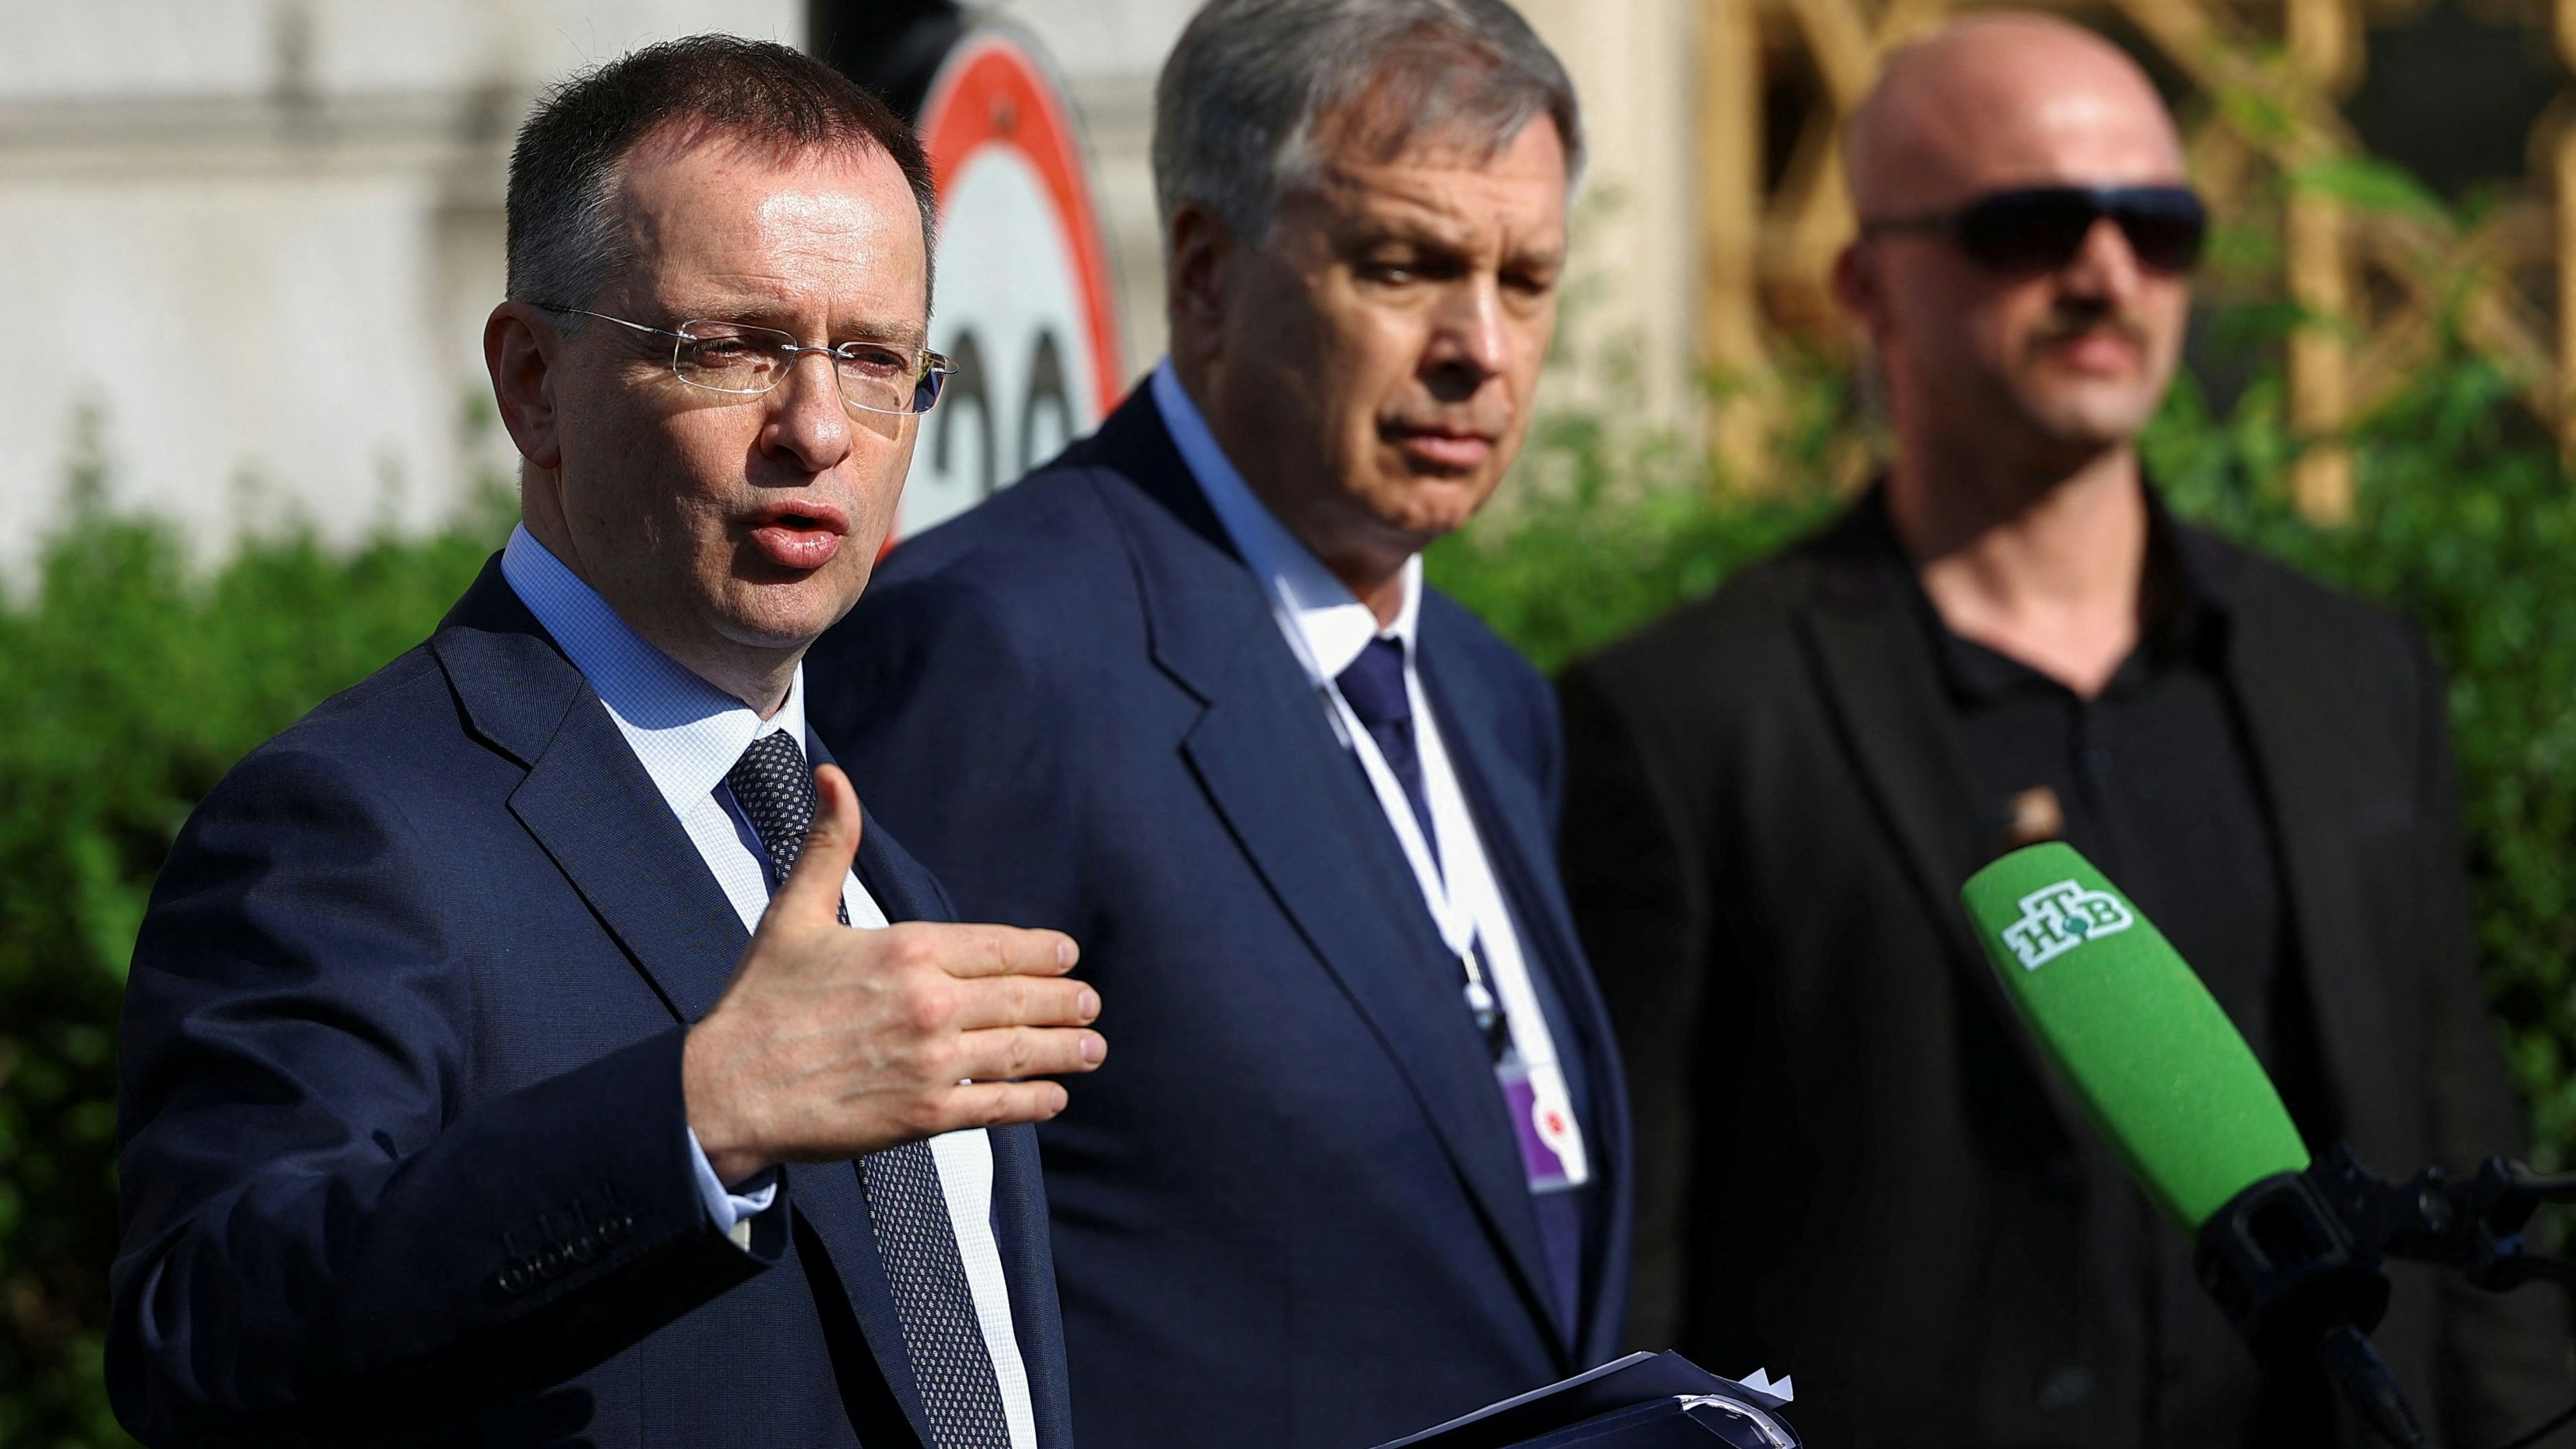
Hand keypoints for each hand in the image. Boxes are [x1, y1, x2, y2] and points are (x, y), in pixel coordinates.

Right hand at [682, 764, 1103, 1184]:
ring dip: (1067, 1050)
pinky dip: (1033, 1102)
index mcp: (908, 949)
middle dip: (1067, 1000)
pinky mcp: (924, 1116)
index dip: (1043, 953)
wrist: (725, 1089)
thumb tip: (832, 776)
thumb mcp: (794, 913)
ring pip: (1022, 1052)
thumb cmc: (759, 1001)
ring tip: (1093, 1048)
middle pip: (1023, 999)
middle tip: (1091, 1002)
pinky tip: (1054, 1098)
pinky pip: (997, 1105)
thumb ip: (829, 846)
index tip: (1067, 956)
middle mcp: (930, 1002)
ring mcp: (932, 1061)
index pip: (1001, 948)